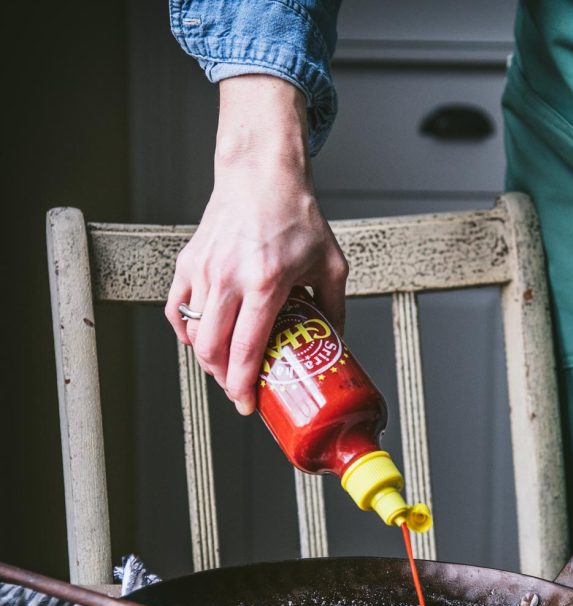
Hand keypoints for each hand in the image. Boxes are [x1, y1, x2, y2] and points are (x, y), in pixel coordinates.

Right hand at [165, 75, 348, 414]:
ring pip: (193, 333)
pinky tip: (204, 338)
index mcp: (265, 282)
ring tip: (227, 366)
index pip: (246, 349)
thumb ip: (334, 307)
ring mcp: (204, 269)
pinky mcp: (189, 262)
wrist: (262, 173)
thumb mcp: (330, 263)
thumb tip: (335, 343)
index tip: (247, 405)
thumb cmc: (296, 215)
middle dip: (224, 379)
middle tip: (239, 389)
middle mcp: (229, 277)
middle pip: (212, 349)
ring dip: (208, 358)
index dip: (244, 385)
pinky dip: (187, 331)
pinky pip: (177, 309)